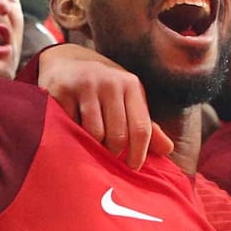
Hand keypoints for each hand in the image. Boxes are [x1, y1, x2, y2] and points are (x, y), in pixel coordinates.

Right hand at [38, 45, 175, 169]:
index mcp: (131, 85)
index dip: (138, 153)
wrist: (66, 62)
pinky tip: (73, 130)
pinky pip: (71, 126)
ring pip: (94, 133)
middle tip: (108, 155)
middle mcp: (110, 82)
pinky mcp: (62, 90)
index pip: (141, 128)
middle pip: (118, 135)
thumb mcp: (127, 100)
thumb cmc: (103, 89)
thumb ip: (146, 125)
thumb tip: (167, 149)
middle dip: (113, 152)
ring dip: (93, 145)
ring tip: (91, 143)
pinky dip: (73, 134)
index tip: (132, 167)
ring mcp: (85, 85)